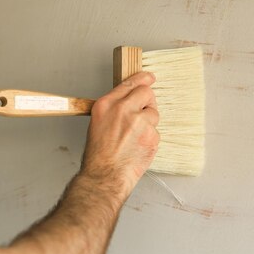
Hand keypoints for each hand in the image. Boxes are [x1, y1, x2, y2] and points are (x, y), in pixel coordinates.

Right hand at [81, 71, 159, 199]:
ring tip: (134, 138)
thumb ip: (113, 109)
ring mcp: (139, 122)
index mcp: (106, 105)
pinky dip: (150, 139)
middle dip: (148, 101)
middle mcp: (123, 109)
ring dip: (148, 124)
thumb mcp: (98, 124)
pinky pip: (156, 132)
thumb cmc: (98, 156)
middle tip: (143, 113)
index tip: (149, 77)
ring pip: (153, 114)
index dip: (142, 79)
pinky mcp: (151, 136)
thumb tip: (129, 103)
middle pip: (146, 93)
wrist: (105, 176)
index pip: (129, 83)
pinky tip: (138, 148)